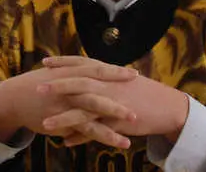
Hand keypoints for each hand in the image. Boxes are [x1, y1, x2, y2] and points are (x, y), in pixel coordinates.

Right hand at [0, 58, 138, 148]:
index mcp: (70, 72)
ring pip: (95, 106)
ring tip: (135, 121)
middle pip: (98, 84)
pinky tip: (122, 143)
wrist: (14, 98)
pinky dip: (107, 135)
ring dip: (117, 113)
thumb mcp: (57, 75)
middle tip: (141, 88)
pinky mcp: (64, 119)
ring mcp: (66, 102)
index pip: (97, 68)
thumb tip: (95, 75)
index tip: (134, 73)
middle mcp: (69, 84)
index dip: (115, 70)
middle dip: (120, 87)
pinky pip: (89, 128)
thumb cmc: (38, 86)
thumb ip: (76, 76)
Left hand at [38, 57, 188, 146]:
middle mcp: (109, 86)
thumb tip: (88, 77)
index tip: (45, 62)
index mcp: (109, 73)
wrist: (168, 107)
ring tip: (44, 124)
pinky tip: (65, 143)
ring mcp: (113, 104)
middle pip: (79, 83)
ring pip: (84, 111)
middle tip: (37, 89)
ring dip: (63, 118)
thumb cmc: (144, 93)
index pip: (82, 64)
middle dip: (57, 86)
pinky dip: (80, 137)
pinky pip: (96, 132)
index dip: (63, 62)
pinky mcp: (119, 123)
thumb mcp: (122, 81)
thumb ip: (104, 79)